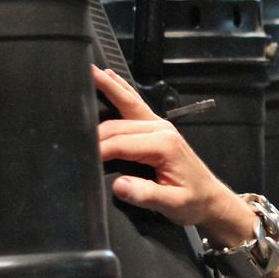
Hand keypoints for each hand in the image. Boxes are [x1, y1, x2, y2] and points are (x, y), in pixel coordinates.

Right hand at [92, 65, 253, 246]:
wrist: (211, 200)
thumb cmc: (193, 202)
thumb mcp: (172, 204)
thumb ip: (146, 195)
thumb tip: (120, 185)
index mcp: (163, 145)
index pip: (120, 144)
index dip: (98, 151)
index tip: (80, 158)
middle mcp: (162, 129)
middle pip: (117, 125)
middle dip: (93, 127)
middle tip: (67, 122)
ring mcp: (161, 125)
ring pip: (128, 103)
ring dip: (108, 88)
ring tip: (89, 72)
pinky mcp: (159, 127)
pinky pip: (136, 105)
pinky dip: (121, 91)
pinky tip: (110, 77)